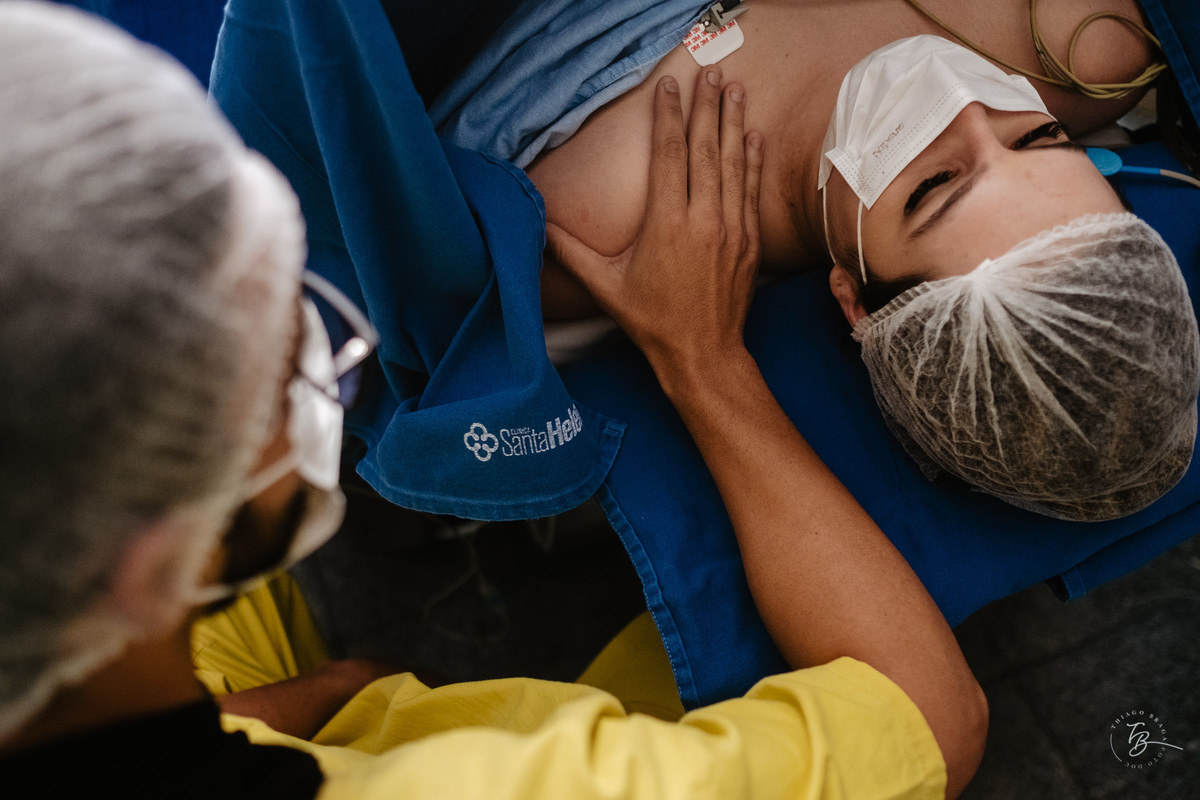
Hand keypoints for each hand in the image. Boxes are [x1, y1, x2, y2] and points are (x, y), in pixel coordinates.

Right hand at [547, 68, 763, 384]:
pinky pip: (751, 190)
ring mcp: (732, 229)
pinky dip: (752, 160)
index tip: (667, 89)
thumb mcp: (605, 287)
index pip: (668, 155)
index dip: (667, 118)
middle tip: (709, 74)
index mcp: (667, 224)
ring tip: (734, 90)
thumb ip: (570, 252)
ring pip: (734, 163)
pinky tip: (752, 136)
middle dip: (706, 107)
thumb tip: (537, 227)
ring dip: (733, 123)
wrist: (702, 353)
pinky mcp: (750, 241)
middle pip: (705, 149)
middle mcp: (703, 219)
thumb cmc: (652, 320)